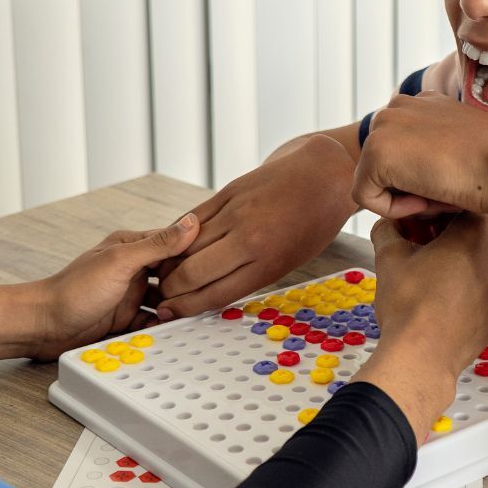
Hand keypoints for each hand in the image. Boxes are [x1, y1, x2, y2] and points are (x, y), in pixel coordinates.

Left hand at [0, 215, 199, 362]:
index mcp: (132, 245)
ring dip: (177, 306)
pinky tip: (174, 330)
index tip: (219, 260)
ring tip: (195, 314)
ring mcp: (128, 294)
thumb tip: (191, 222)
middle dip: (190, 283)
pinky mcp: (124, 319)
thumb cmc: (73, 289)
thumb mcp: (120, 262)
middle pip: (173, 273)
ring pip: (166, 298)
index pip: (174, 243)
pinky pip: (152, 321)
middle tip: (212, 293)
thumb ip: (157, 244)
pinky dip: (163, 325)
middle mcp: (132, 267)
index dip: (196, 252)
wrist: (43, 325)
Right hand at [153, 134, 356, 318]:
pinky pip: (192, 218)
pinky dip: (177, 236)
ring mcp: (235, 212)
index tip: (169, 313)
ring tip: (165, 274)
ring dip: (168, 264)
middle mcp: (249, 238)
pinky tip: (173, 247)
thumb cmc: (311, 224)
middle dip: (170, 290)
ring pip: (184, 245)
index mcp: (268, 263)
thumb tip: (209, 293)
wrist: (323, 174)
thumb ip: (250, 276)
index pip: (214, 293)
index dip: (185, 308)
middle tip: (163, 295)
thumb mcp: (289, 260)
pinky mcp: (228, 192)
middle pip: (191, 272)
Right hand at [350, 213, 487, 440]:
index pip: (457, 205)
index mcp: (477, 231)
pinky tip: (444, 298)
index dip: (434, 213)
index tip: (418, 224)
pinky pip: (486, 287)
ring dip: (460, 261)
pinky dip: (469, 287)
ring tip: (431, 276)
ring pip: (481, 260)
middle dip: (448, 236)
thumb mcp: (389, 257)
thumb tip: (388, 224)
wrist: (422, 357)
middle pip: (473, 231)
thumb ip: (389, 229)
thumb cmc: (409, 307)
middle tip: (421, 247)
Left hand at [351, 92, 487, 219]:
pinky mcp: (374, 152)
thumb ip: (434, 153)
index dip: (423, 177)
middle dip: (411, 188)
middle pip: (386, 167)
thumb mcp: (464, 149)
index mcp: (422, 102)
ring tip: (441, 196)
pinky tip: (426, 201)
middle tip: (448, 192)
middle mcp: (399, 107)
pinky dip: (394, 210)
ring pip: (376, 182)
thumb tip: (414, 177)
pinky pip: (365, 197)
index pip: (402, 150)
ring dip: (406, 199)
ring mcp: (384, 126)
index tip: (454, 180)